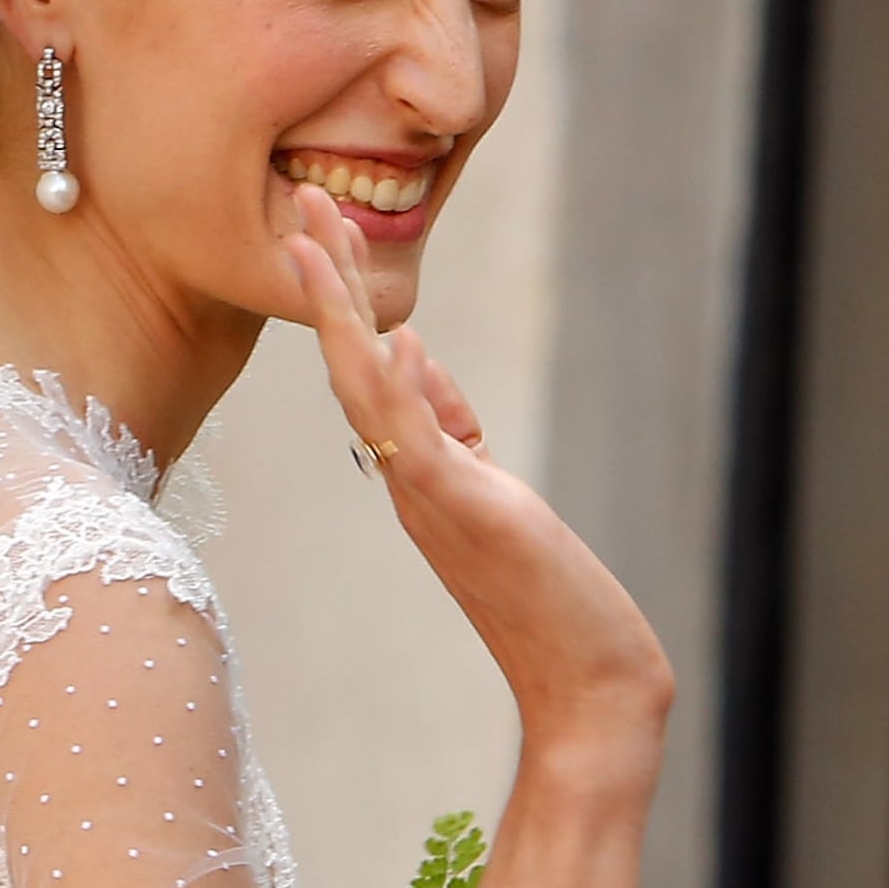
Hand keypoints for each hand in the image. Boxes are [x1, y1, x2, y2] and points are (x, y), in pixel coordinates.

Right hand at [284, 185, 671, 766]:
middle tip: (302, 200)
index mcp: (416, 473)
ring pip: (368, 389)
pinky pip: (420, 439)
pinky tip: (392, 334)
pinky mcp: (469, 513)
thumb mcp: (500, 497)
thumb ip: (457, 430)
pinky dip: (399, 387)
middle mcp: (409, 480)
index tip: (324, 227)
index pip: (368, 371)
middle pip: (353, 363)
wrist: (586, 688)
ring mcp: (432, 497)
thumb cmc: (552, 605)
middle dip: (331, 279)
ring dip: (342, 312)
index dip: (343, 298)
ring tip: (319, 239)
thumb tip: (420, 354)